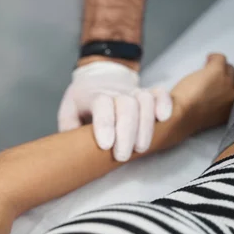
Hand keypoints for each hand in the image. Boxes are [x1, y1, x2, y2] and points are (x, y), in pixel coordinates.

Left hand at [58, 61, 172, 160]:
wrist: (99, 76)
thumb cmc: (83, 101)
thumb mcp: (68, 112)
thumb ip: (69, 129)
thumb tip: (73, 149)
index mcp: (94, 95)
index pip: (102, 104)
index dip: (105, 124)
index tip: (105, 145)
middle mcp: (116, 92)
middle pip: (127, 105)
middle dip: (126, 133)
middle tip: (122, 156)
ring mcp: (134, 92)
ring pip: (145, 101)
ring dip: (145, 126)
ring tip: (140, 148)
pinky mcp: (148, 93)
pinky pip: (160, 93)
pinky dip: (164, 104)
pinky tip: (163, 119)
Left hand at [171, 53, 233, 134]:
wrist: (181, 116)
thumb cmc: (189, 118)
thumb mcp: (213, 115)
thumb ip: (219, 105)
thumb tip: (217, 96)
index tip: (231, 81)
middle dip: (230, 74)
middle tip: (219, 74)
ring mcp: (227, 81)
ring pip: (229, 68)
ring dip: (221, 67)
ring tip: (211, 67)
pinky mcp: (216, 71)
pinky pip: (220, 58)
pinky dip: (214, 57)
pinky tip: (208, 58)